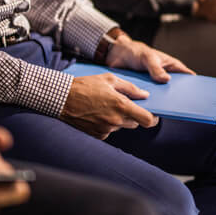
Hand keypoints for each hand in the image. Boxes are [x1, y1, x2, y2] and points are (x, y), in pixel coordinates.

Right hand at [62, 37, 192, 139]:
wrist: (62, 99)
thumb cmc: (86, 85)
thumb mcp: (110, 79)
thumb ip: (130, 88)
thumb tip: (145, 95)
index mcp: (121, 105)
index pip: (147, 120)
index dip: (153, 118)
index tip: (154, 114)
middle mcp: (115, 120)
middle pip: (135, 123)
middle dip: (134, 114)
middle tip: (124, 104)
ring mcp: (106, 129)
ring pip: (122, 126)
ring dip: (120, 118)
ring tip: (106, 105)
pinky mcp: (98, 135)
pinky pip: (110, 131)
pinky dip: (108, 123)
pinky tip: (98, 113)